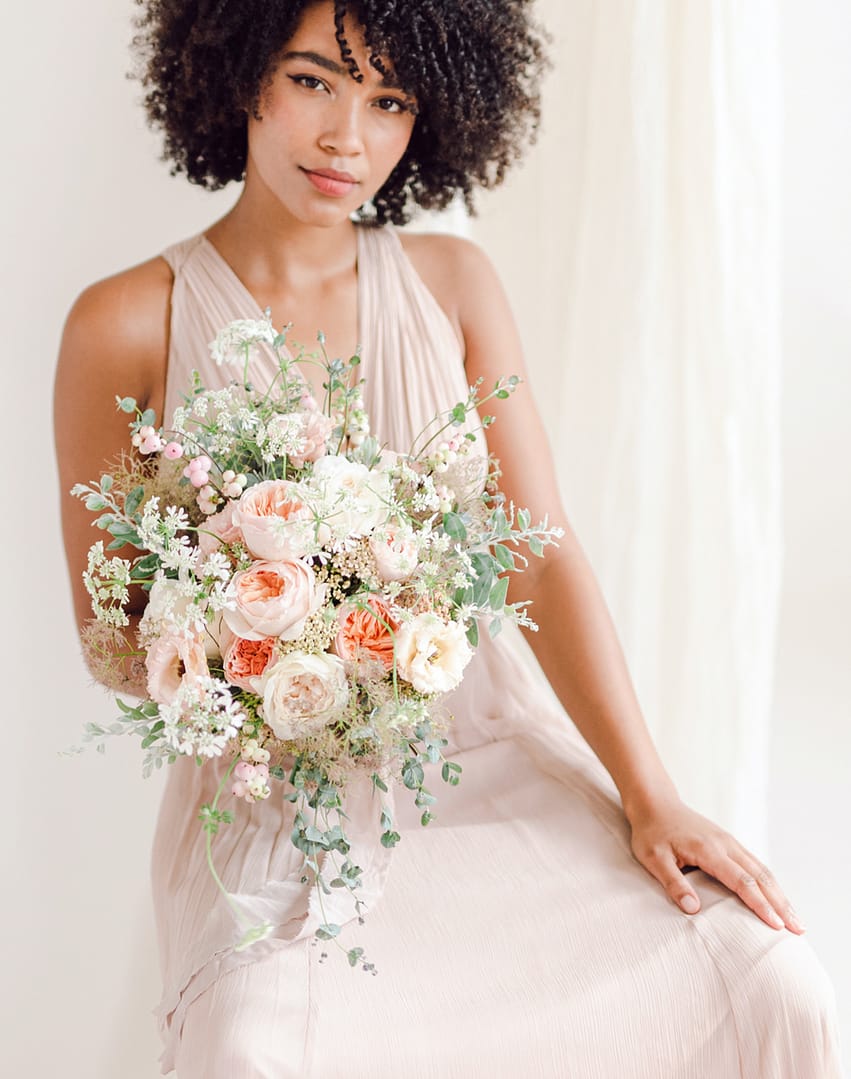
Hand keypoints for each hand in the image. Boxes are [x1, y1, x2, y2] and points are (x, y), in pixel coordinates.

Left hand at [625, 795, 805, 933]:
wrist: (655, 803)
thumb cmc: (651, 832)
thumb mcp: (653, 858)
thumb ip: (673, 882)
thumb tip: (693, 909)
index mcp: (708, 849)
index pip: (741, 881)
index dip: (760, 904)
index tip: (776, 925)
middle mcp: (725, 844)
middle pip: (761, 876)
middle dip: (781, 903)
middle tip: (799, 929)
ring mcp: (729, 842)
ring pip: (762, 869)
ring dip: (780, 894)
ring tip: (796, 919)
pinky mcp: (728, 843)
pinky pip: (755, 864)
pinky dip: (769, 883)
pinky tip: (776, 897)